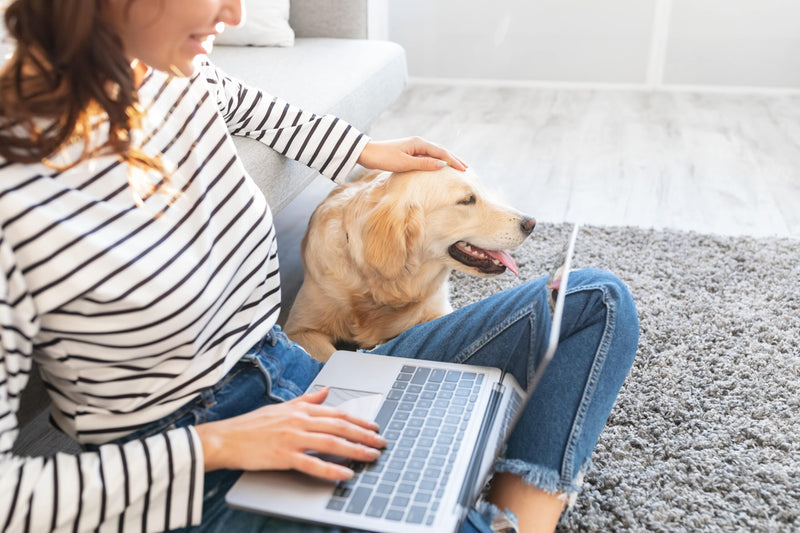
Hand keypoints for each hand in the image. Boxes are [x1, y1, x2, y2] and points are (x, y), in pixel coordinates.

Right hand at [194, 388, 386, 480]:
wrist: (225, 438)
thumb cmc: (251, 425)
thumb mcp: (281, 407)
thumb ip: (306, 400)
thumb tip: (326, 390)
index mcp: (300, 409)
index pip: (337, 413)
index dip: (359, 421)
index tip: (375, 428)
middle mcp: (299, 421)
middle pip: (340, 426)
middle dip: (365, 435)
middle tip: (382, 443)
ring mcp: (292, 438)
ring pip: (332, 442)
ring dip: (356, 450)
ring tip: (371, 457)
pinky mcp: (284, 456)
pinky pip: (313, 464)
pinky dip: (332, 469)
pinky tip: (346, 474)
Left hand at [357, 137, 466, 171]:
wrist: (368, 153)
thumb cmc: (385, 158)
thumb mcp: (405, 163)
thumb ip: (424, 164)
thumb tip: (442, 165)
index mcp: (419, 143)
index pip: (441, 152)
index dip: (454, 161)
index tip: (464, 169)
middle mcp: (419, 143)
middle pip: (441, 151)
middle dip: (454, 159)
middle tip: (466, 168)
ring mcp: (414, 147)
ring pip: (435, 153)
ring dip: (446, 160)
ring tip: (456, 167)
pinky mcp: (409, 152)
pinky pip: (427, 156)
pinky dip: (436, 161)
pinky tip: (439, 166)